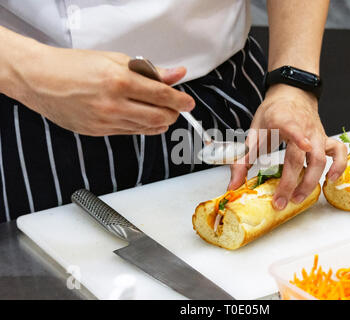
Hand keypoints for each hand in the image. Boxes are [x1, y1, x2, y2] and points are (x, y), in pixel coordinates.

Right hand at [10, 44, 194, 135]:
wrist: (40, 79)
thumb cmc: (73, 66)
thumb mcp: (115, 60)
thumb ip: (150, 71)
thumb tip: (176, 74)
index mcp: (120, 81)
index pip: (163, 95)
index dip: (181, 100)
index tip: (188, 102)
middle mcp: (114, 105)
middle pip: (159, 117)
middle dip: (173, 113)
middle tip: (175, 107)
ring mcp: (106, 122)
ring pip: (147, 128)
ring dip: (160, 121)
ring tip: (161, 112)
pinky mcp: (99, 132)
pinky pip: (130, 133)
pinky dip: (143, 127)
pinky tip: (142, 118)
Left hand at [228, 84, 346, 209]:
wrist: (291, 95)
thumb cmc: (272, 114)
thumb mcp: (254, 132)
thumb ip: (243, 159)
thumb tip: (233, 185)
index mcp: (283, 120)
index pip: (293, 128)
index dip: (299, 137)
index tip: (305, 146)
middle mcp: (304, 128)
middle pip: (301, 156)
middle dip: (291, 182)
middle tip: (280, 201)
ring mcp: (317, 134)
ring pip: (321, 159)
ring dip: (311, 181)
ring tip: (298, 198)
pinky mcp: (326, 138)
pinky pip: (339, 152)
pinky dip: (339, 166)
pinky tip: (331, 180)